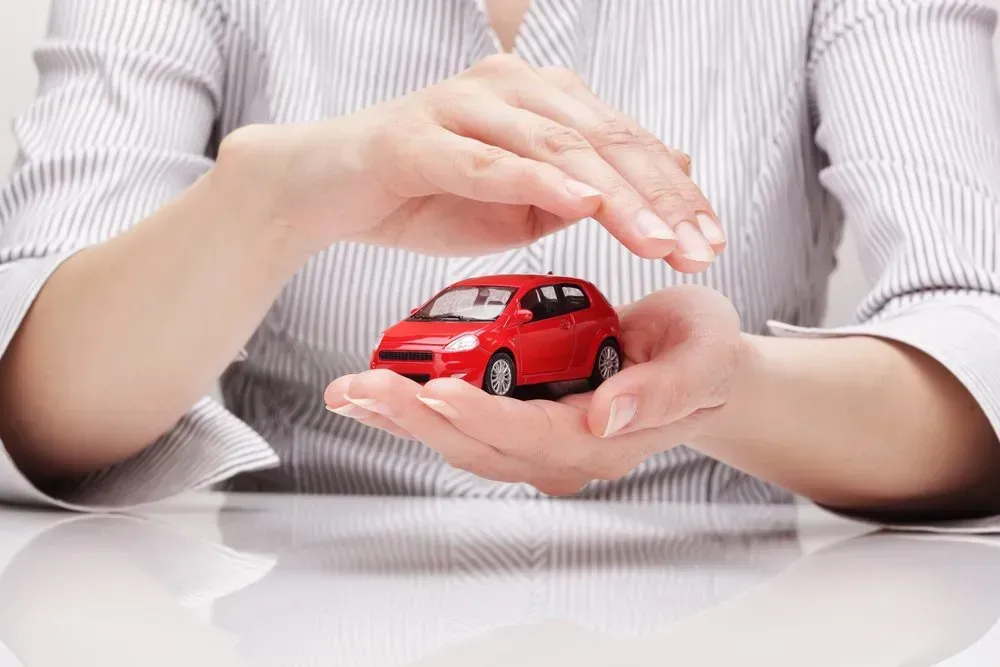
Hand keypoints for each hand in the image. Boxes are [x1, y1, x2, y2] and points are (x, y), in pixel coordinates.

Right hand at [216, 54, 723, 271]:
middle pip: (603, 140)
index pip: (622, 143)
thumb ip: (578, 193)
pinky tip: (582, 201)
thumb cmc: (421, 196)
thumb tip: (648, 189)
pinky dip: (537, 179)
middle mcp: (509, 89)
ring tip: (656, 236)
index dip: (673, 194)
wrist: (326, 190)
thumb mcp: (518, 206)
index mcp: (539, 101)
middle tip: (698, 246)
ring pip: (557, 146)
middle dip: (659, 198)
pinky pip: (488, 158)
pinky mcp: (419, 135)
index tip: (709, 242)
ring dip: (613, 193)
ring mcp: (462, 106)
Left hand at [323, 286, 742, 494]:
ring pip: (464, 441)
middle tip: (364, 389)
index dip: (484, 417)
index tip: (439, 390)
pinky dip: (421, 406)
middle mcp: (565, 451)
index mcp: (606, 439)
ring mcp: (541, 440)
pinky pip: (466, 422)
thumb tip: (604, 415)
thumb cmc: (702, 352)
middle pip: (482, 447)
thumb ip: (661, 391)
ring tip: (354, 391)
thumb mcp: (703, 356)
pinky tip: (384, 388)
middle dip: (418, 419)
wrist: (698, 362)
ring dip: (406, 417)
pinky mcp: (524, 419)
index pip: (535, 436)